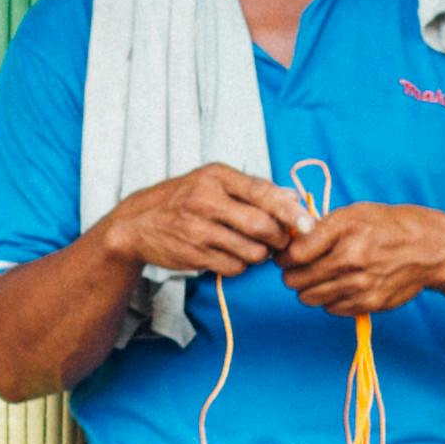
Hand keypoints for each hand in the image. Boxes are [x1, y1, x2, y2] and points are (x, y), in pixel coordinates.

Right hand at [92, 164, 307, 282]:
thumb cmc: (182, 199)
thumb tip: (294, 198)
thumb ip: (253, 189)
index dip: (291, 212)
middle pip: (262, 226)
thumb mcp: (212, 182)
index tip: (308, 225)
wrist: (136, 224)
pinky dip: (241, 265)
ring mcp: (198, 229)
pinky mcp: (194, 254)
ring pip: (252, 251)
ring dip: (261, 254)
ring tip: (254, 248)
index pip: (264, 193)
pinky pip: (234, 267)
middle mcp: (206, 201)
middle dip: (280, 238)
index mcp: (216, 176)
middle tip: (280, 241)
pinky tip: (232, 255)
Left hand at [280, 200, 444, 317]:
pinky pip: (331, 309)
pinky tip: (340, 286)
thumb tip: (287, 243)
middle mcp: (351, 261)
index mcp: (343, 233)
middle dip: (292, 274)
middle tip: (301, 267)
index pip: (292, 256)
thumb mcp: (352, 213)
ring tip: (321, 277)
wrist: (429, 248)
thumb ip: (318, 228)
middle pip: (295, 281)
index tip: (287, 255)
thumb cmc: (386, 226)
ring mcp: (361, 285)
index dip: (283, 256)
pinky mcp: (370, 303)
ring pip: (309, 298)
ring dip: (309, 289)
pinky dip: (330, 300)